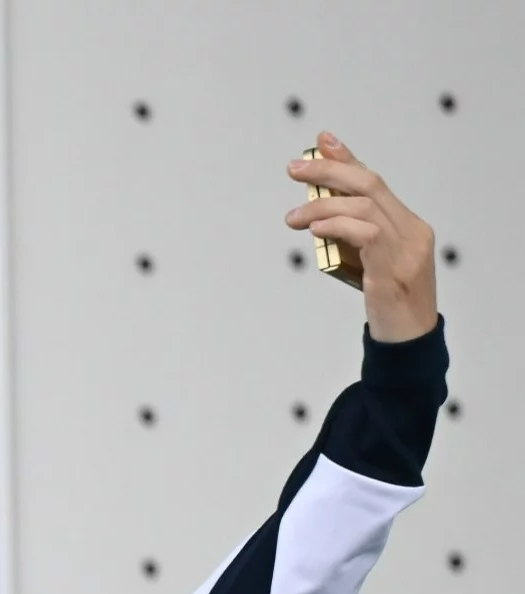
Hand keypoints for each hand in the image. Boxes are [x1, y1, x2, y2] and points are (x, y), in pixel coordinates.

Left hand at [286, 133, 437, 342]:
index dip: (348, 158)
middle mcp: (412, 230)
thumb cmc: (386, 305)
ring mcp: (406, 249)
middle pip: (370, 184)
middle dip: (330, 170)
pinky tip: (314, 229)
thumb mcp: (368, 265)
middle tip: (295, 167)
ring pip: (365, 205)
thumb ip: (352, 240)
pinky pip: (365, 234)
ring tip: (291, 218)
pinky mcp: (392, 271)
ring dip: (321, 206)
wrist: (408, 341)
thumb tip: (317, 220)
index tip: (322, 141)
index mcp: (408, 225)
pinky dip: (336, 226)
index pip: (375, 182)